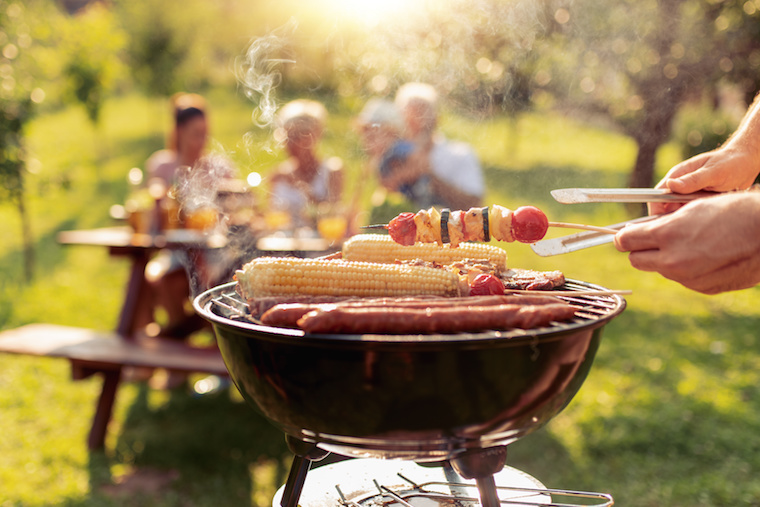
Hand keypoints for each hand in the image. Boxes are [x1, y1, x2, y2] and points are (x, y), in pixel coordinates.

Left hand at [615, 192, 759, 293]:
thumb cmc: (734, 212)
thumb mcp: (693, 208)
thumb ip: (663, 222)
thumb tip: (640, 229)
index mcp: (668, 234)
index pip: (626, 241)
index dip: (624, 236)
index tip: (626, 234)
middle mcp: (673, 260)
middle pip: (636, 260)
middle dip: (641, 249)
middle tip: (654, 239)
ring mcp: (687, 277)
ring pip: (661, 269)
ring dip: (665, 258)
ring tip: (690, 243)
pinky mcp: (701, 287)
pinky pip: (683, 278)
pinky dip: (687, 268)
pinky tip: (706, 255)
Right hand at [650, 146, 759, 214]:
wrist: (747, 162)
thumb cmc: (731, 162)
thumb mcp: (714, 172)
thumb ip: (693, 180)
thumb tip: (671, 185)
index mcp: (679, 174)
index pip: (658, 194)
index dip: (656, 209)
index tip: (662, 224)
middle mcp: (680, 183)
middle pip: (666, 205)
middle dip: (673, 216)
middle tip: (689, 224)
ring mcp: (689, 191)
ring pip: (679, 209)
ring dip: (688, 216)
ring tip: (703, 217)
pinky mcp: (697, 197)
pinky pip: (691, 210)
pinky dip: (696, 215)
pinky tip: (707, 215)